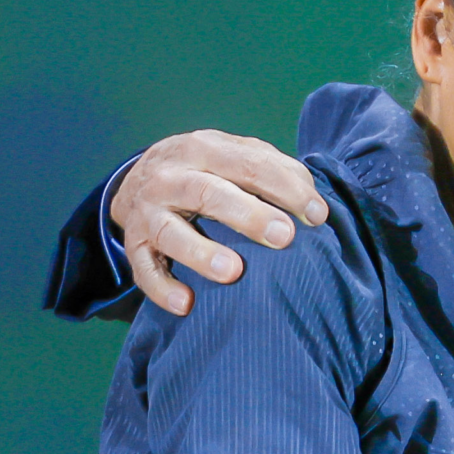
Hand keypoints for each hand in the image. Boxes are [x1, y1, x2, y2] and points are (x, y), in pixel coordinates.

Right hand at [110, 132, 329, 314]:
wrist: (138, 178)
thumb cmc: (206, 170)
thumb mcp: (234, 155)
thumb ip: (273, 169)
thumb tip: (312, 201)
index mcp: (203, 149)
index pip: (249, 164)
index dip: (286, 189)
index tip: (318, 216)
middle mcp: (170, 177)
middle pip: (208, 193)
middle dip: (247, 215)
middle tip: (284, 237)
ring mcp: (148, 212)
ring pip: (169, 231)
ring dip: (200, 253)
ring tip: (233, 272)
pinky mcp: (135, 244)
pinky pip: (144, 269)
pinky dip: (161, 288)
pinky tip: (186, 304)